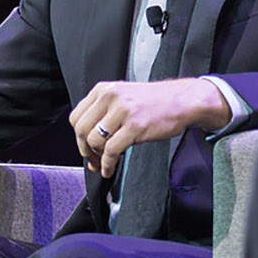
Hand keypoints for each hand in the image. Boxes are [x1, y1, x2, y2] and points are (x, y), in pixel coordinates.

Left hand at [69, 78, 228, 177]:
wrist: (182, 100)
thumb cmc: (155, 102)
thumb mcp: (123, 97)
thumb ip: (104, 113)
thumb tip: (89, 144)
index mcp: (104, 90)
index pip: (76, 116)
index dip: (78, 137)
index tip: (85, 148)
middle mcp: (110, 97)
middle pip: (81, 130)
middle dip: (84, 150)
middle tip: (92, 160)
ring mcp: (122, 111)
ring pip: (94, 141)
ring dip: (97, 158)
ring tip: (104, 164)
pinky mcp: (135, 126)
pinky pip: (111, 150)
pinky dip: (108, 164)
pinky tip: (110, 168)